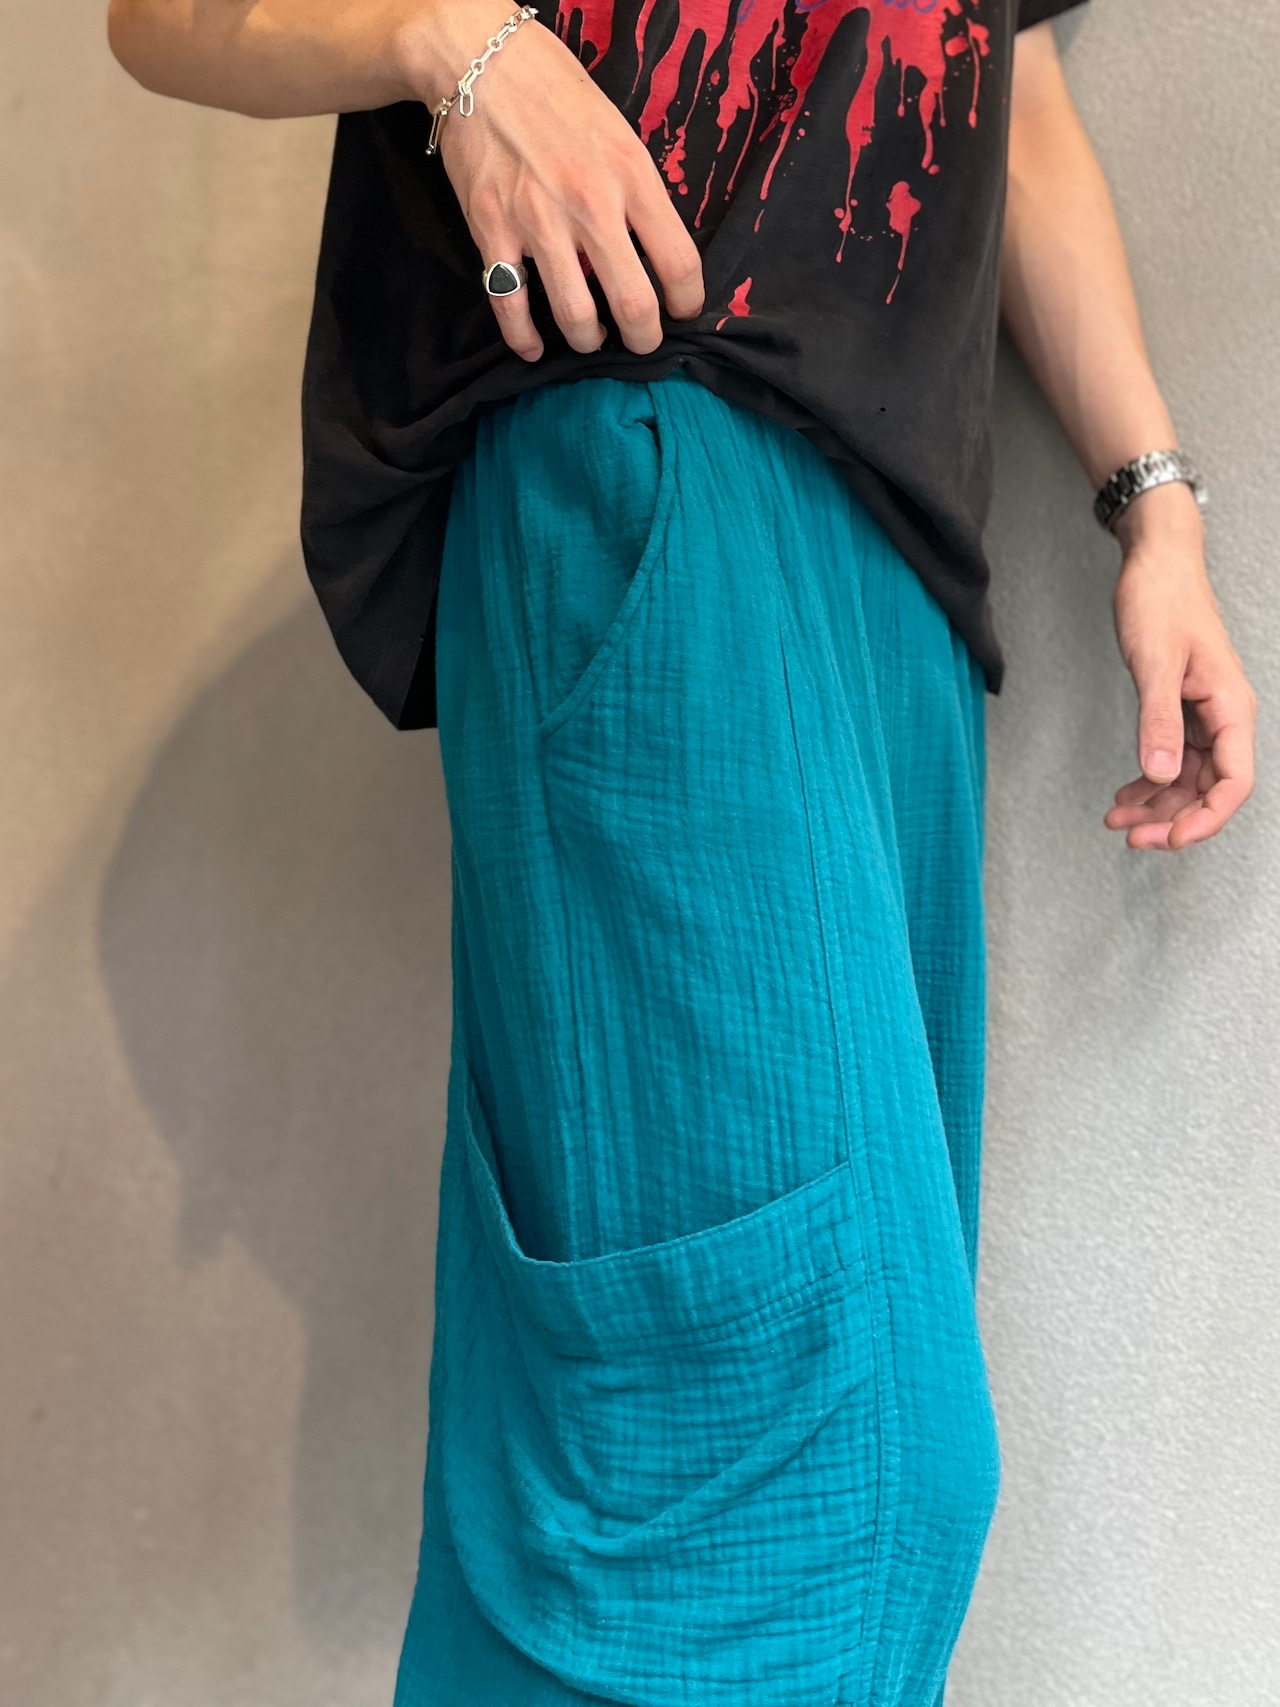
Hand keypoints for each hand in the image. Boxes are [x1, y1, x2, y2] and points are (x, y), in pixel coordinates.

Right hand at [401, 3, 703, 360]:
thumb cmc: (558, 96)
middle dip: (643, 339)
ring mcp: (538, 222)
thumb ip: (640, 195)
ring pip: (576, 316)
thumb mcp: (621, 135)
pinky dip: (524, 340)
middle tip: (640, 342)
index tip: (682, 312)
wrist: (481, 63)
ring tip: (590, 337)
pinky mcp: (492, 231)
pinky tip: (534, 348)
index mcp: (632, 177)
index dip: (687, 302)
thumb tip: (657, 256)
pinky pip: (511, 305)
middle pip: (633, 304)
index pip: (679, 262)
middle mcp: (590, 204)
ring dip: (588, 340)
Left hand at [1105, 483, 1255, 850]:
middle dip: (1172, 819)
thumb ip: (1158, 720)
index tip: (1170, 838)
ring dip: (1156, 804)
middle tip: (1131, 837)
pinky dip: (1149, 780)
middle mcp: (1222, 717)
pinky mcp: (1180, 710)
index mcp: (1230, 708)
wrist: (1155, 563)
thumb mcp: (1155, 662)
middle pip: (1209, 789)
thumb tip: (1161, 773)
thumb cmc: (1162, 600)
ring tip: (1116, 819)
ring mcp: (1202, 716)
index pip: (1234, 782)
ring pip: (1188, 779)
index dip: (1206, 818)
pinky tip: (1125, 795)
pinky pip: (1172, 759)